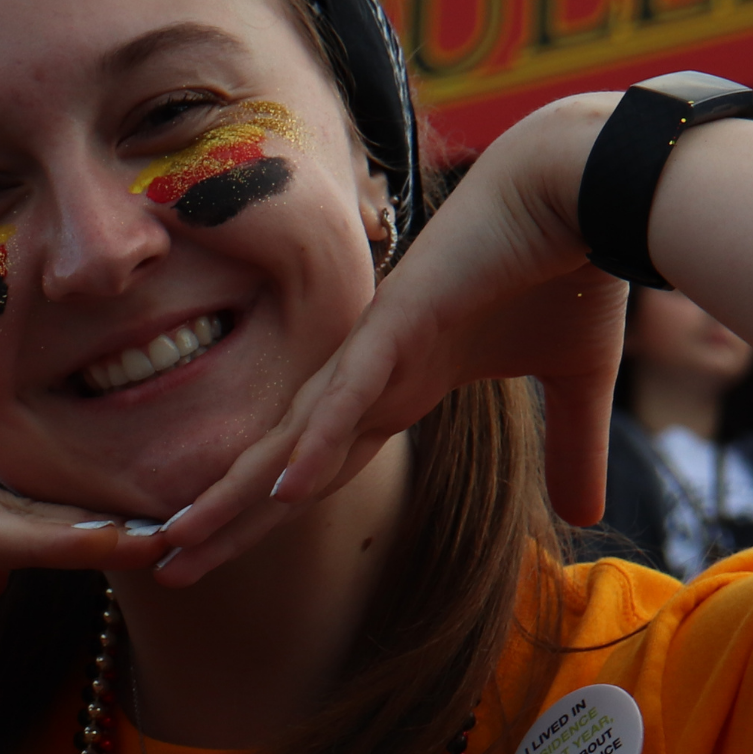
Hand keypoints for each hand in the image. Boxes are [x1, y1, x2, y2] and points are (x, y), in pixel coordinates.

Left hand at [156, 95, 630, 584]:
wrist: (589, 188)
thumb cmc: (576, 271)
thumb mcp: (577, 385)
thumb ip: (573, 451)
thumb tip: (586, 517)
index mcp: (402, 386)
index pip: (317, 466)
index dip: (267, 516)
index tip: (220, 556)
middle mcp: (373, 372)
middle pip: (280, 461)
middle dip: (223, 516)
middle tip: (164, 566)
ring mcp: (379, 346)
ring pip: (292, 435)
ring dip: (237, 493)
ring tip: (177, 543)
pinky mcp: (402, 321)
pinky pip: (350, 394)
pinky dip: (317, 442)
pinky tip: (284, 492)